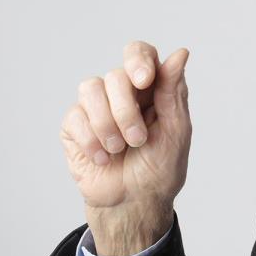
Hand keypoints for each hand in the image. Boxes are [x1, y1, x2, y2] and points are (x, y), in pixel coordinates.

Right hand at [59, 41, 190, 255]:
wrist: (134, 203)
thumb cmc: (160, 168)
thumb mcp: (175, 131)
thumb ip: (174, 91)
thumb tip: (181, 53)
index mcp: (151, 88)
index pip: (139, 53)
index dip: (138, 60)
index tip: (144, 81)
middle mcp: (122, 92)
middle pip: (115, 75)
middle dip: (126, 111)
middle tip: (138, 139)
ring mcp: (96, 107)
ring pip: (90, 89)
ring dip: (107, 124)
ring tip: (120, 149)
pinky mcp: (74, 126)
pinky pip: (74, 116)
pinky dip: (91, 140)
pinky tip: (103, 158)